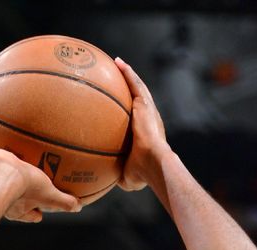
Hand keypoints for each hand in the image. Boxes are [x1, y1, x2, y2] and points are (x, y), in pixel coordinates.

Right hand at [0, 147, 80, 222]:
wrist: (3, 175)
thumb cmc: (26, 186)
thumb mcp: (50, 193)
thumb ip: (64, 202)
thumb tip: (80, 207)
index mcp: (20, 206)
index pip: (29, 214)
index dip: (34, 214)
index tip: (38, 213)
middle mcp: (2, 199)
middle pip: (8, 203)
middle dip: (13, 200)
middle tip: (19, 190)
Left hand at [114, 58, 172, 190]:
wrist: (153, 164)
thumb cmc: (141, 174)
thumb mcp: (126, 176)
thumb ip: (116, 174)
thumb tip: (104, 179)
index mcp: (146, 134)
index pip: (137, 119)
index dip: (130, 110)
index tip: (120, 105)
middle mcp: (150, 119)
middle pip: (138, 99)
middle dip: (129, 88)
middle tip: (117, 78)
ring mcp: (149, 111)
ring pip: (138, 88)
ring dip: (128, 75)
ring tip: (117, 64)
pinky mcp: (146, 105)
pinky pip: (135, 85)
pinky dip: (128, 73)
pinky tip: (118, 63)